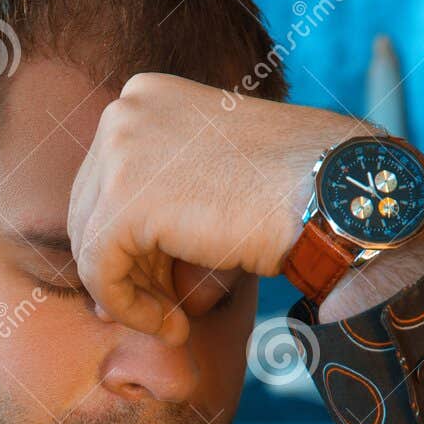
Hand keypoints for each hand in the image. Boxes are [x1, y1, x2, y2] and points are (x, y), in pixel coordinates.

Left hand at [68, 72, 354, 344]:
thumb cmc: (291, 191)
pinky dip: (131, 310)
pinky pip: (101, 273)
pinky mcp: (123, 198)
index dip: (130, 244)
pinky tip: (174, 327)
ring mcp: (119, 149)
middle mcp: (123, 111)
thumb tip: (102, 277)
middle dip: (127, 270)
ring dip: (130, 296)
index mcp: (145, 96)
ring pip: (92, 245)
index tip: (161, 286)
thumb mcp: (210, 179)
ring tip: (174, 322)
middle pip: (92, 211)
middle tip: (167, 309)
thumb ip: (159, 205)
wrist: (332, 193)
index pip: (107, 183)